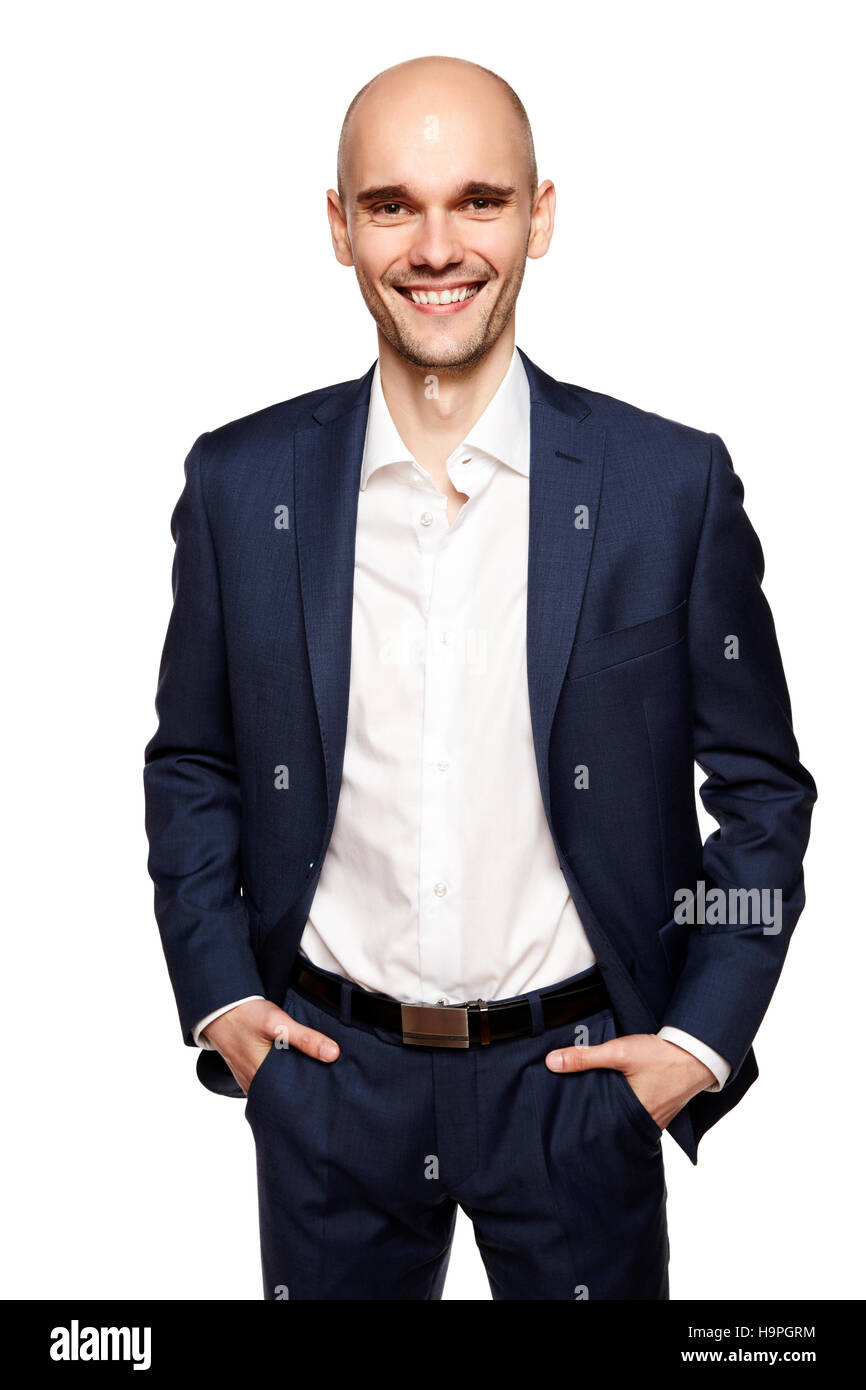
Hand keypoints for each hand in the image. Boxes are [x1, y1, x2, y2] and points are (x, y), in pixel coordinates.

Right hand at [202, 998, 339, 1094]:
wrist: (219, 1008)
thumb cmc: (246, 1015)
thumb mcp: (278, 1023)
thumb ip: (305, 1038)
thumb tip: (333, 1054)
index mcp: (263, 1077)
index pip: (294, 1096)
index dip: (313, 1094)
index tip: (332, 1090)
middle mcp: (255, 1085)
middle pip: (287, 1094)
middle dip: (305, 1090)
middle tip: (329, 1084)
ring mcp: (250, 1081)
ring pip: (277, 1088)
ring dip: (293, 1083)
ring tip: (316, 1077)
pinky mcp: (249, 1073)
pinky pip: (268, 1081)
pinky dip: (281, 1077)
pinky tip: (295, 1068)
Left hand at [545, 1032, 714, 1130]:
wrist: (697, 1052)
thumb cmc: (661, 1055)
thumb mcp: (619, 1053)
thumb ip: (585, 1057)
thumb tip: (552, 1062)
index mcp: (633, 1117)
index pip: (599, 1129)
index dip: (581, 1126)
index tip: (562, 1123)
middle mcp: (645, 1124)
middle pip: (611, 1126)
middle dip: (593, 1120)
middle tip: (569, 1115)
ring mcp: (654, 1119)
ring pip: (623, 1120)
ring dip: (609, 1112)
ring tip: (588, 1105)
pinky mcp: (660, 1109)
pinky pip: (636, 1113)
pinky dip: (624, 1107)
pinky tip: (613, 1097)